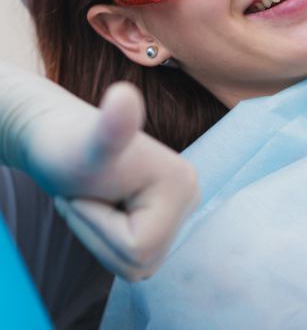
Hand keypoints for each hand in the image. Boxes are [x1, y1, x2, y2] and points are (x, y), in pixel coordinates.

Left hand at [0, 62, 199, 280]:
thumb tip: (124, 95)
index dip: (97, 227)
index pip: (137, 249)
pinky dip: (110, 237)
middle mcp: (192, 195)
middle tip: (86, 196)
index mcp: (183, 185)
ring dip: (102, 237)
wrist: (61, 139)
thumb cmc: (68, 146)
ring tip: (95, 199)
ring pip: (138, 263)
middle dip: (100, 235)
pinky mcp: (169, 214)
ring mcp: (182, 207)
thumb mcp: (90, 146)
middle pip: (141, 261)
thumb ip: (112, 127)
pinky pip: (138, 253)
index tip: (85, 192)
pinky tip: (105, 206)